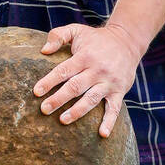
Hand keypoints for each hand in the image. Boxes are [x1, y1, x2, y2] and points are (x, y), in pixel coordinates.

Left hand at [32, 22, 140, 137]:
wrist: (128, 41)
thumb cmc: (96, 39)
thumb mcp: (77, 30)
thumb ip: (58, 35)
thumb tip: (43, 51)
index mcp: (85, 56)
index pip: (64, 70)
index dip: (49, 81)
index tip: (36, 92)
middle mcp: (97, 70)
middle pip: (75, 87)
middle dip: (59, 99)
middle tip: (44, 109)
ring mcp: (109, 82)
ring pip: (91, 99)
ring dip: (77, 111)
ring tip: (63, 120)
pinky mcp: (119, 91)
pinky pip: (114, 109)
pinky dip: (109, 122)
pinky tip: (102, 134)